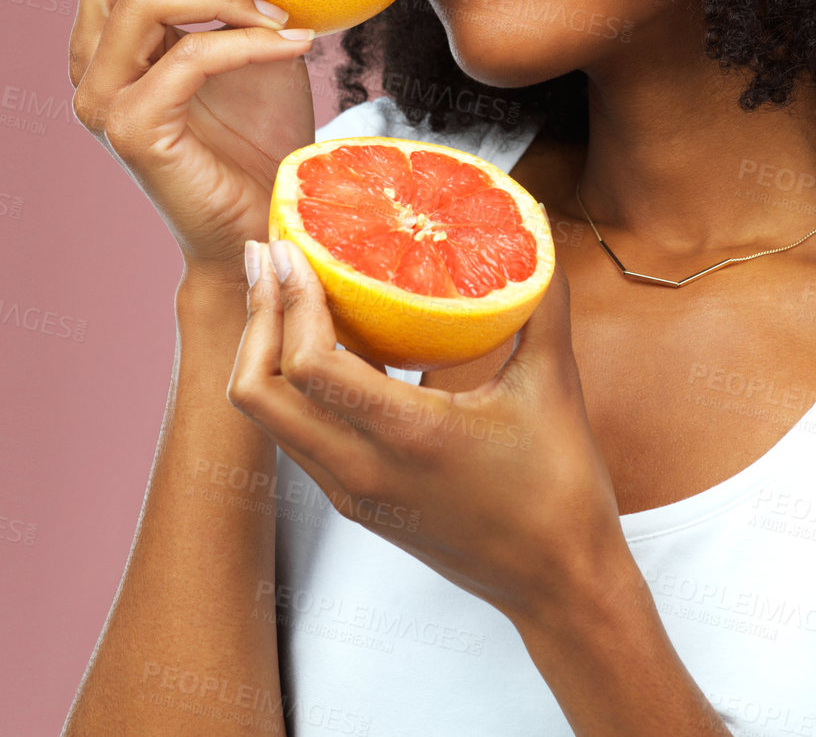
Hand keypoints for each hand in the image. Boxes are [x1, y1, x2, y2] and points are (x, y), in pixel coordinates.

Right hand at [66, 0, 317, 283]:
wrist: (267, 220)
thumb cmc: (259, 133)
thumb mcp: (246, 34)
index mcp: (106, 31)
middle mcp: (90, 61)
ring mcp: (103, 99)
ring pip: (142, 0)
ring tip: (281, 12)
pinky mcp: (134, 130)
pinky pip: (188, 56)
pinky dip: (247, 42)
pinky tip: (294, 44)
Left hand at [227, 240, 630, 626]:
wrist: (559, 586)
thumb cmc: (560, 493)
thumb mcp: (554, 387)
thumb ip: (541, 303)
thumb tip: (534, 228)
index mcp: (408, 437)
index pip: (308, 366)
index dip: (288, 301)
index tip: (292, 248)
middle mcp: (362, 470)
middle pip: (257, 393)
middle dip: (255, 316)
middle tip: (266, 254)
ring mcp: (351, 490)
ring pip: (266, 416)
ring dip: (262, 347)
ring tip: (280, 286)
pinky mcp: (353, 500)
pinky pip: (294, 433)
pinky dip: (287, 380)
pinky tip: (318, 338)